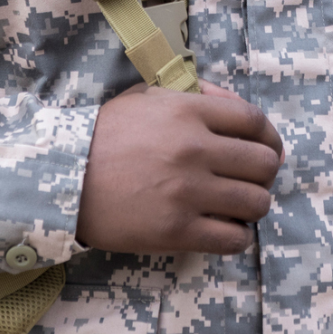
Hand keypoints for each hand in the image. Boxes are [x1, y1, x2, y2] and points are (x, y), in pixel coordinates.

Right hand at [76, 80, 283, 255]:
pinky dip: (237, 237)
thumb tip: (238, 107)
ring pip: (256, 203)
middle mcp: (194, 150)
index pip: (255, 123)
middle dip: (264, 174)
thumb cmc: (105, 135)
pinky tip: (224, 230)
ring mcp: (187, 192)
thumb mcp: (148, 96)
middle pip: (264, 164)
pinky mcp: (176, 230)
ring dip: (253, 206)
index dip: (270, 139)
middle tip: (251, 181)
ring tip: (237, 207)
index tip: (268, 150)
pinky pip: (233, 239)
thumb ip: (197, 95)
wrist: (62, 177)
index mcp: (189, 112)